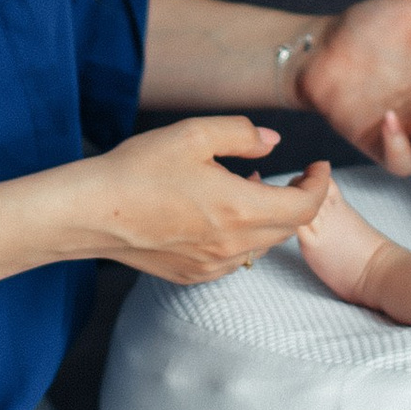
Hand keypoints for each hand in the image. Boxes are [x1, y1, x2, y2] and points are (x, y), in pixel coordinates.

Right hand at [85, 118, 331, 284]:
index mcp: (240, 208)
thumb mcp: (194, 134)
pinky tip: (217, 215)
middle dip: (295, 200)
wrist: (91, 213)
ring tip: (246, 188)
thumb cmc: (139, 169)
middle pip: (287, 227)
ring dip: (266, 219)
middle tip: (284, 174)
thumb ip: (242, 134)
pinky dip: (241, 237)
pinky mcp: (192, 275)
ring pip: (261, 245)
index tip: (317, 168)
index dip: (319, 185)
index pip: (306, 207)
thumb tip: (272, 142)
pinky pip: (233, 259)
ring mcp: (212, 265)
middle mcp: (232, 244)